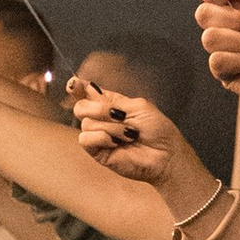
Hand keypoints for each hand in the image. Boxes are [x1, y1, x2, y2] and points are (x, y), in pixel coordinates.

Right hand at [74, 91, 216, 219]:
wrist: (165, 155)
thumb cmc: (158, 130)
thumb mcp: (137, 107)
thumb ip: (112, 100)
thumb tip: (88, 88)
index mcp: (111, 104)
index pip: (87, 93)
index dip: (77, 87)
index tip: (73, 84)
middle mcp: (102, 119)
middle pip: (80, 107)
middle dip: (98, 108)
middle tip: (119, 115)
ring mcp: (98, 136)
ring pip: (86, 123)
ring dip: (111, 127)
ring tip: (129, 134)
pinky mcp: (97, 152)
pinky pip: (85, 139)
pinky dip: (102, 138)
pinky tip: (117, 143)